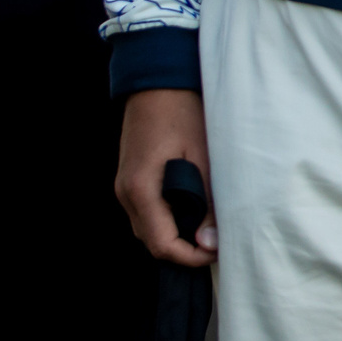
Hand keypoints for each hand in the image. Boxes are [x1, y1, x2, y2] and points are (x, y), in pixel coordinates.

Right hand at [117, 88, 214, 265]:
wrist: (158, 83)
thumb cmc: (183, 113)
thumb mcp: (203, 156)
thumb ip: (206, 200)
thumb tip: (209, 240)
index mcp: (141, 189)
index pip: (161, 244)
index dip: (189, 257)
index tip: (217, 252)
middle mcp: (125, 193)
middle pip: (151, 241)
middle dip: (183, 249)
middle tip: (217, 242)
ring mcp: (123, 186)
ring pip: (147, 228)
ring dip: (175, 235)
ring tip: (208, 228)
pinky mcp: (129, 179)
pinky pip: (146, 212)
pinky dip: (167, 219)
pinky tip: (192, 211)